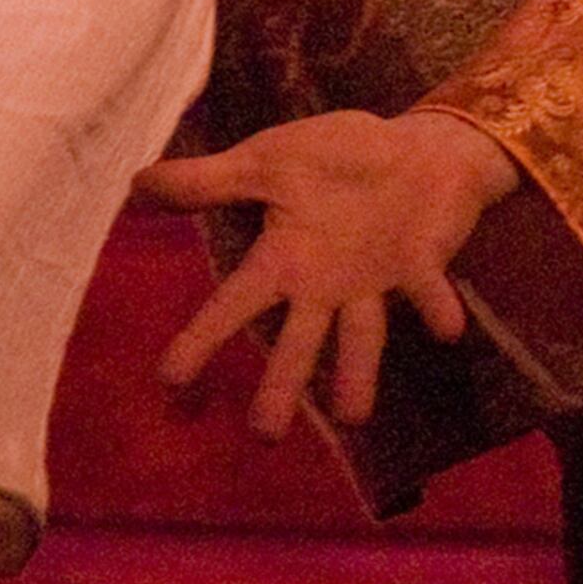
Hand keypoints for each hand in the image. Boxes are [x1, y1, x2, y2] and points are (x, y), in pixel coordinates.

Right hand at [132, 108, 522, 438]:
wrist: (418, 147)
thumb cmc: (339, 160)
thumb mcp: (267, 161)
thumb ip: (209, 180)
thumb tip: (134, 184)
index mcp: (285, 259)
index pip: (234, 304)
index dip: (203, 339)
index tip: (170, 381)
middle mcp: (327, 285)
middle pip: (297, 342)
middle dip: (282, 386)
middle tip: (265, 436)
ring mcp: (377, 281)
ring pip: (364, 335)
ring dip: (359, 372)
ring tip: (352, 416)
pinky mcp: (424, 264)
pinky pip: (429, 290)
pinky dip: (437, 308)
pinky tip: (448, 331)